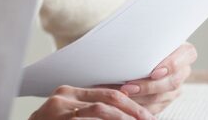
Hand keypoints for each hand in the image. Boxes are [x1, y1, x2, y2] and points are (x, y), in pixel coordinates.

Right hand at [29, 85, 155, 119]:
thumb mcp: (68, 116)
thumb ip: (88, 111)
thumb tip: (121, 111)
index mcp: (69, 92)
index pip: (107, 91)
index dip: (130, 103)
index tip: (146, 114)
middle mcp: (64, 96)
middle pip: (109, 97)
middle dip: (133, 110)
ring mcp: (61, 110)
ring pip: (102, 110)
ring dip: (124, 118)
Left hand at [109, 42, 196, 113]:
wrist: (142, 53)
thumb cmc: (144, 39)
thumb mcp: (149, 34)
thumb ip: (147, 34)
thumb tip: (132, 30)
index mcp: (185, 51)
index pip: (187, 56)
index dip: (171, 65)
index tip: (154, 72)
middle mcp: (183, 70)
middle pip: (172, 82)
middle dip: (148, 86)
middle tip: (129, 86)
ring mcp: (176, 87)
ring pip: (162, 97)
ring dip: (140, 97)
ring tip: (122, 93)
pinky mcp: (166, 99)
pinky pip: (156, 107)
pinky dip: (140, 105)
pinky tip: (125, 101)